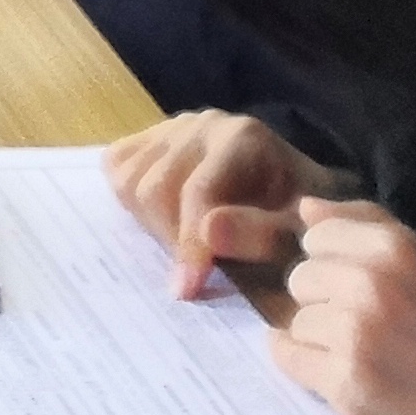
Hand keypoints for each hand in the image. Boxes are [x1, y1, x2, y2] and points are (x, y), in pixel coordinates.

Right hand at [104, 110, 341, 297]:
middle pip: (155, 188)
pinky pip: (117, 166)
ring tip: (184, 241)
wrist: (296, 186)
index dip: (189, 245)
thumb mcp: (298, 233)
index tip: (186, 290)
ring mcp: (173, 126)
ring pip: (128, 179)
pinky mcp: (151, 136)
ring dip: (149, 223)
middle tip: (195, 267)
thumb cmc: (298, 216)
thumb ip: (261, 235)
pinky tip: (162, 217)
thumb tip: (207, 232)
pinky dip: (129, 199)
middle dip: (170, 238)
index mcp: (243, 138)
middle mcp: (202, 124)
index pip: (198, 194)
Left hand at [273, 201, 415, 414]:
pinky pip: (290, 358)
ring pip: (297, 322)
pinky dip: (305, 365)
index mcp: (391, 247)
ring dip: (321, 337)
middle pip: (301, 278)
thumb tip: (303, 206)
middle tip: (360, 320)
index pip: (317, 236)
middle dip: (324, 299)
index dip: (333, 259)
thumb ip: (363, 221)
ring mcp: (353, 334)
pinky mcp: (346, 381)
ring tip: (361, 351)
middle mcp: (366, 284)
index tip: (355, 280)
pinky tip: (333, 369)